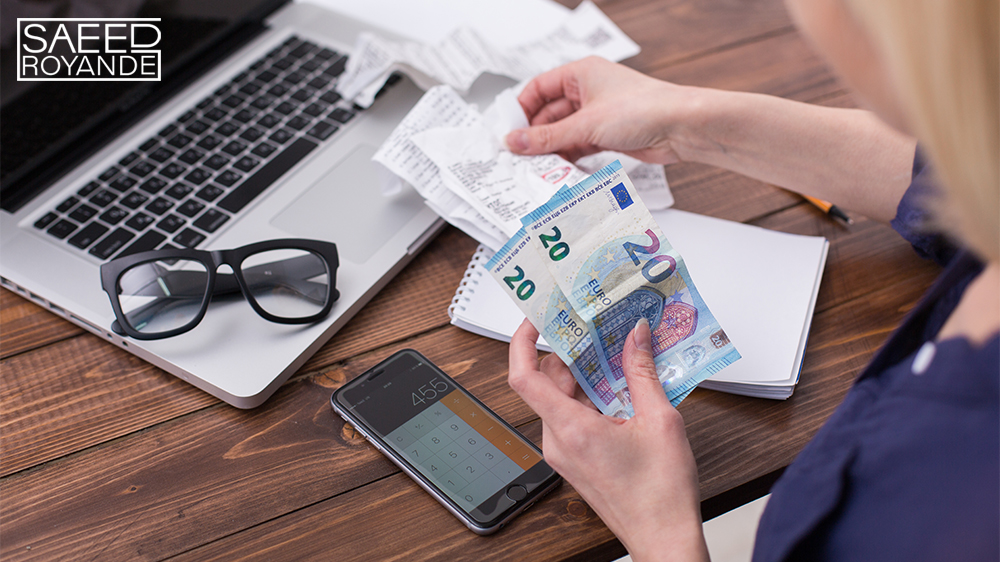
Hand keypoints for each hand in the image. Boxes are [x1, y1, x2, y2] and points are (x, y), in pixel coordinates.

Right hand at [505, 57, 915, 221]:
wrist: (684, 128)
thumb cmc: (644, 110)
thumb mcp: (585, 124)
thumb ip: (546, 138)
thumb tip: (513, 142)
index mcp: (580, 74)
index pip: (537, 89)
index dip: (520, 111)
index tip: (507, 134)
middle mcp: (588, 91)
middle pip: (548, 114)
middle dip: (534, 137)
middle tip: (518, 160)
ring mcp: (599, 114)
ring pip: (563, 133)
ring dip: (552, 151)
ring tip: (536, 171)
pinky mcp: (609, 135)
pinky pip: (579, 146)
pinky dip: (569, 159)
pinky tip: (559, 173)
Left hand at [508, 318, 708, 561]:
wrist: (663, 538)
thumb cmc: (660, 494)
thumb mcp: (660, 420)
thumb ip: (643, 372)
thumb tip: (636, 336)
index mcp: (571, 429)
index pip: (523, 377)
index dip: (522, 341)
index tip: (535, 319)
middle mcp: (558, 442)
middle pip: (545, 382)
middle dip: (567, 353)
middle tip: (592, 327)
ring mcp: (563, 453)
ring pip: (559, 399)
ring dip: (582, 375)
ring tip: (613, 353)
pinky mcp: (574, 460)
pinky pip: (570, 417)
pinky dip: (588, 397)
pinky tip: (618, 386)